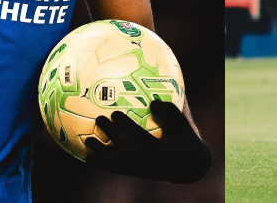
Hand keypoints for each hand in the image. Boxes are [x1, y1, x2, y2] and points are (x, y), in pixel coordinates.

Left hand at [84, 100, 212, 182]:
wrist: (188, 166)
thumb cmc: (184, 138)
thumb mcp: (181, 123)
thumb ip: (169, 110)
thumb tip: (152, 102)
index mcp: (160, 150)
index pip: (140, 138)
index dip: (127, 126)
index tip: (115, 113)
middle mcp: (149, 163)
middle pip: (126, 150)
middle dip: (111, 135)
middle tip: (99, 119)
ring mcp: (142, 170)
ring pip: (118, 164)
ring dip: (101, 153)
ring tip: (88, 140)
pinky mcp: (137, 174)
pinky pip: (118, 169)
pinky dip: (103, 163)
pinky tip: (90, 156)